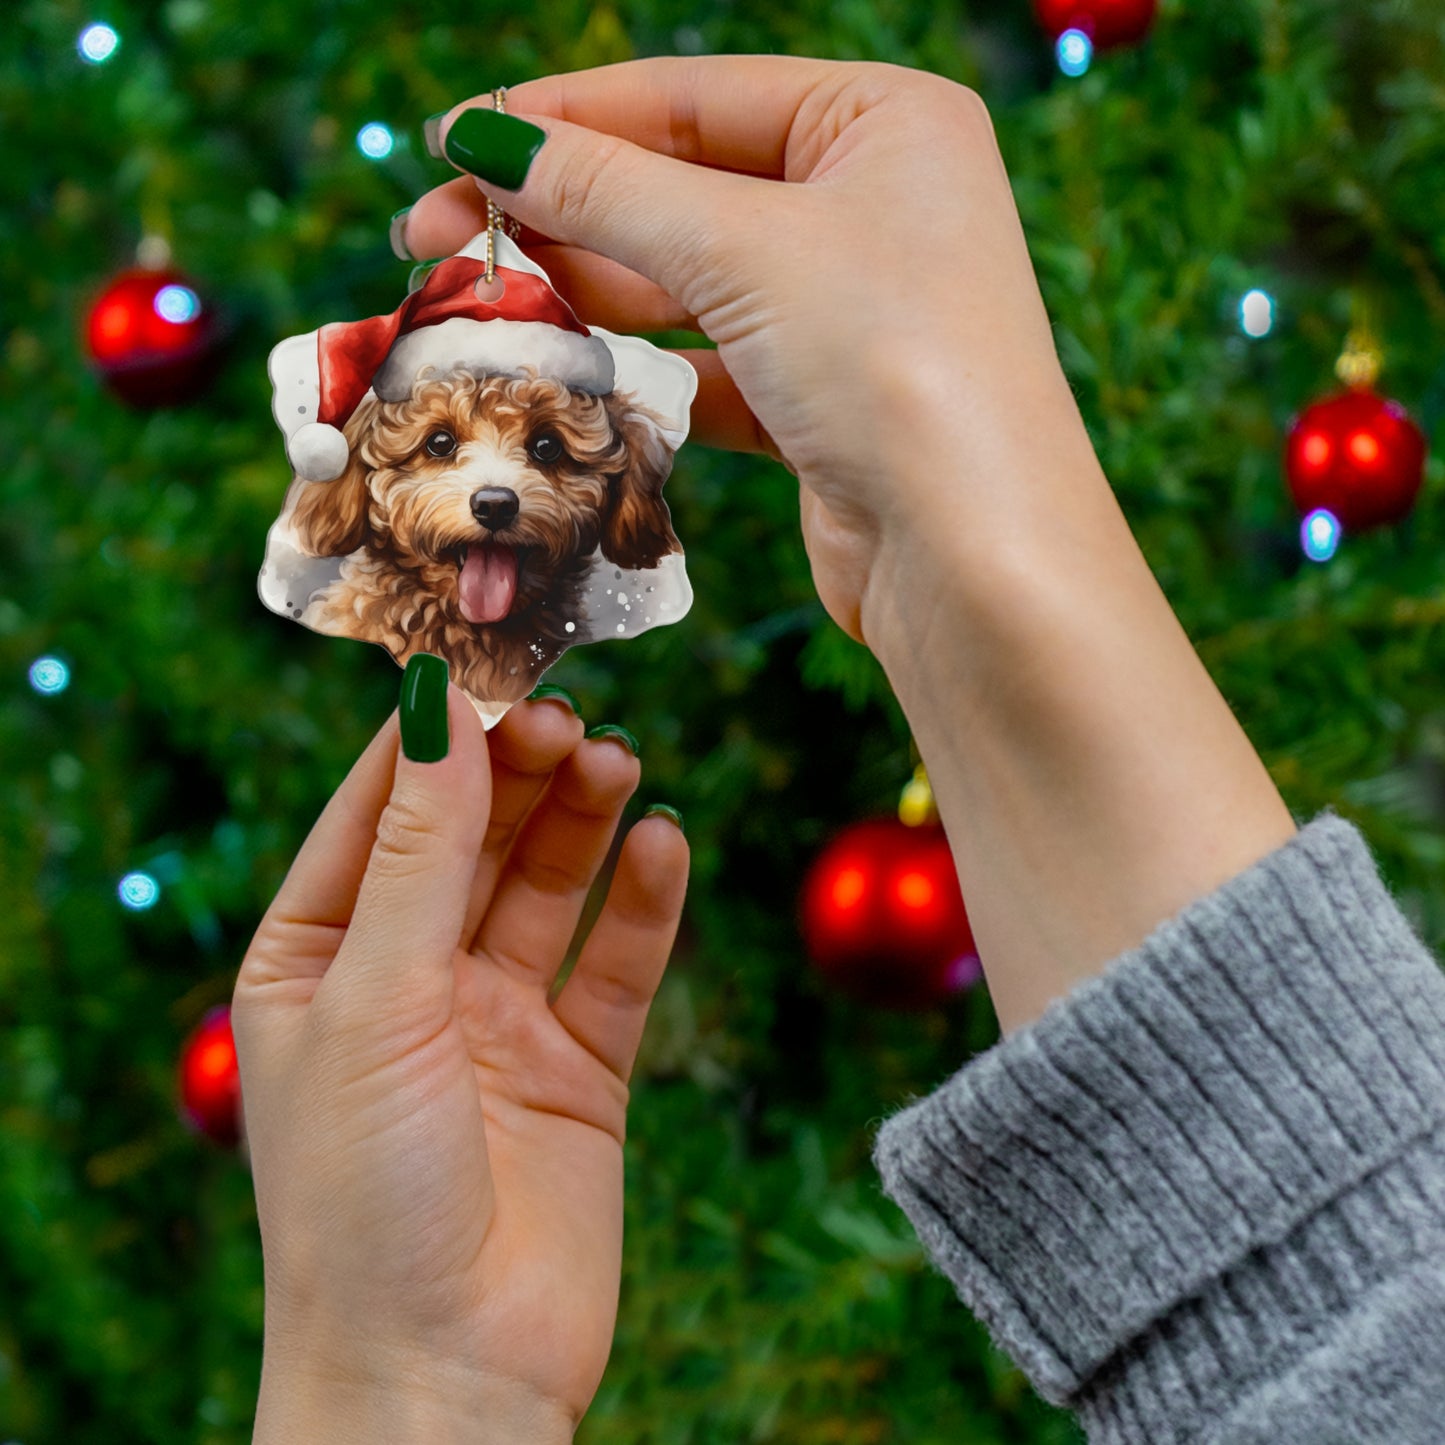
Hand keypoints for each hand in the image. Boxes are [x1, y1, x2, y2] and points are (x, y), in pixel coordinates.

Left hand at [233, 690, 687, 1441]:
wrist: (446, 1379)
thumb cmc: (362, 1199)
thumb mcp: (374, 1001)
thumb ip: (417, 854)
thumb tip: (437, 711)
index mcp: (317, 959)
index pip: (376, 812)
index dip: (432, 739)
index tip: (490, 668)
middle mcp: (407, 980)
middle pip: (472, 839)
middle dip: (518, 774)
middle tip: (570, 719)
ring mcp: (497, 1023)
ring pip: (549, 886)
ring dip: (584, 821)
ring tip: (620, 763)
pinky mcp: (579, 1068)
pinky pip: (617, 963)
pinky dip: (644, 902)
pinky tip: (665, 843)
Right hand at [403, 57, 1094, 646]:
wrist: (973, 557)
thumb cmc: (894, 365)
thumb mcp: (743, 249)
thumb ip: (609, 190)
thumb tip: (488, 140)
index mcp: (882, 121)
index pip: (690, 98)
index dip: (562, 118)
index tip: (453, 142)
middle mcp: (871, 204)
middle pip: (679, 189)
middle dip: (557, 213)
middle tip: (431, 235)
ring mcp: (847, 308)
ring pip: (686, 282)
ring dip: (585, 293)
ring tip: (480, 303)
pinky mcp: (821, 401)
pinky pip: (708, 364)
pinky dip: (640, 370)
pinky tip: (566, 373)